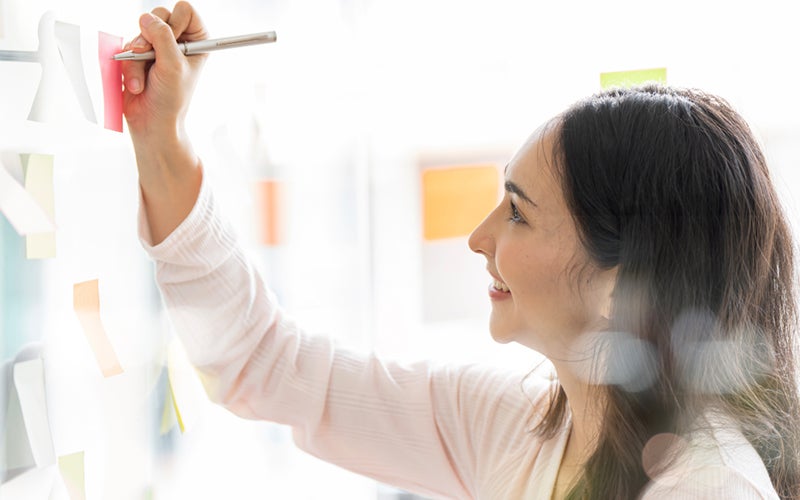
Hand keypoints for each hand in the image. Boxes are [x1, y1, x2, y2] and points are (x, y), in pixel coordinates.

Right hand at [122, 1, 206, 244]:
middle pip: (158, 15)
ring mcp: (156, 47)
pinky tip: (135, 84)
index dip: (175, 23)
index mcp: (196, 41)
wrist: (152, 124)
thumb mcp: (173, 66)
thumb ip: (162, 38)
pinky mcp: (138, 55)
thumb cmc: (170, 100)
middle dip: (150, 39)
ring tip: (143, 81)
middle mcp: (177, 41)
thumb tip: (147, 17)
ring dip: (137, 58)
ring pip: (139, 31)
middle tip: (152, 58)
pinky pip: (126, 45)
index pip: (185, 10)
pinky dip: (127, 65)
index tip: (173, 44)